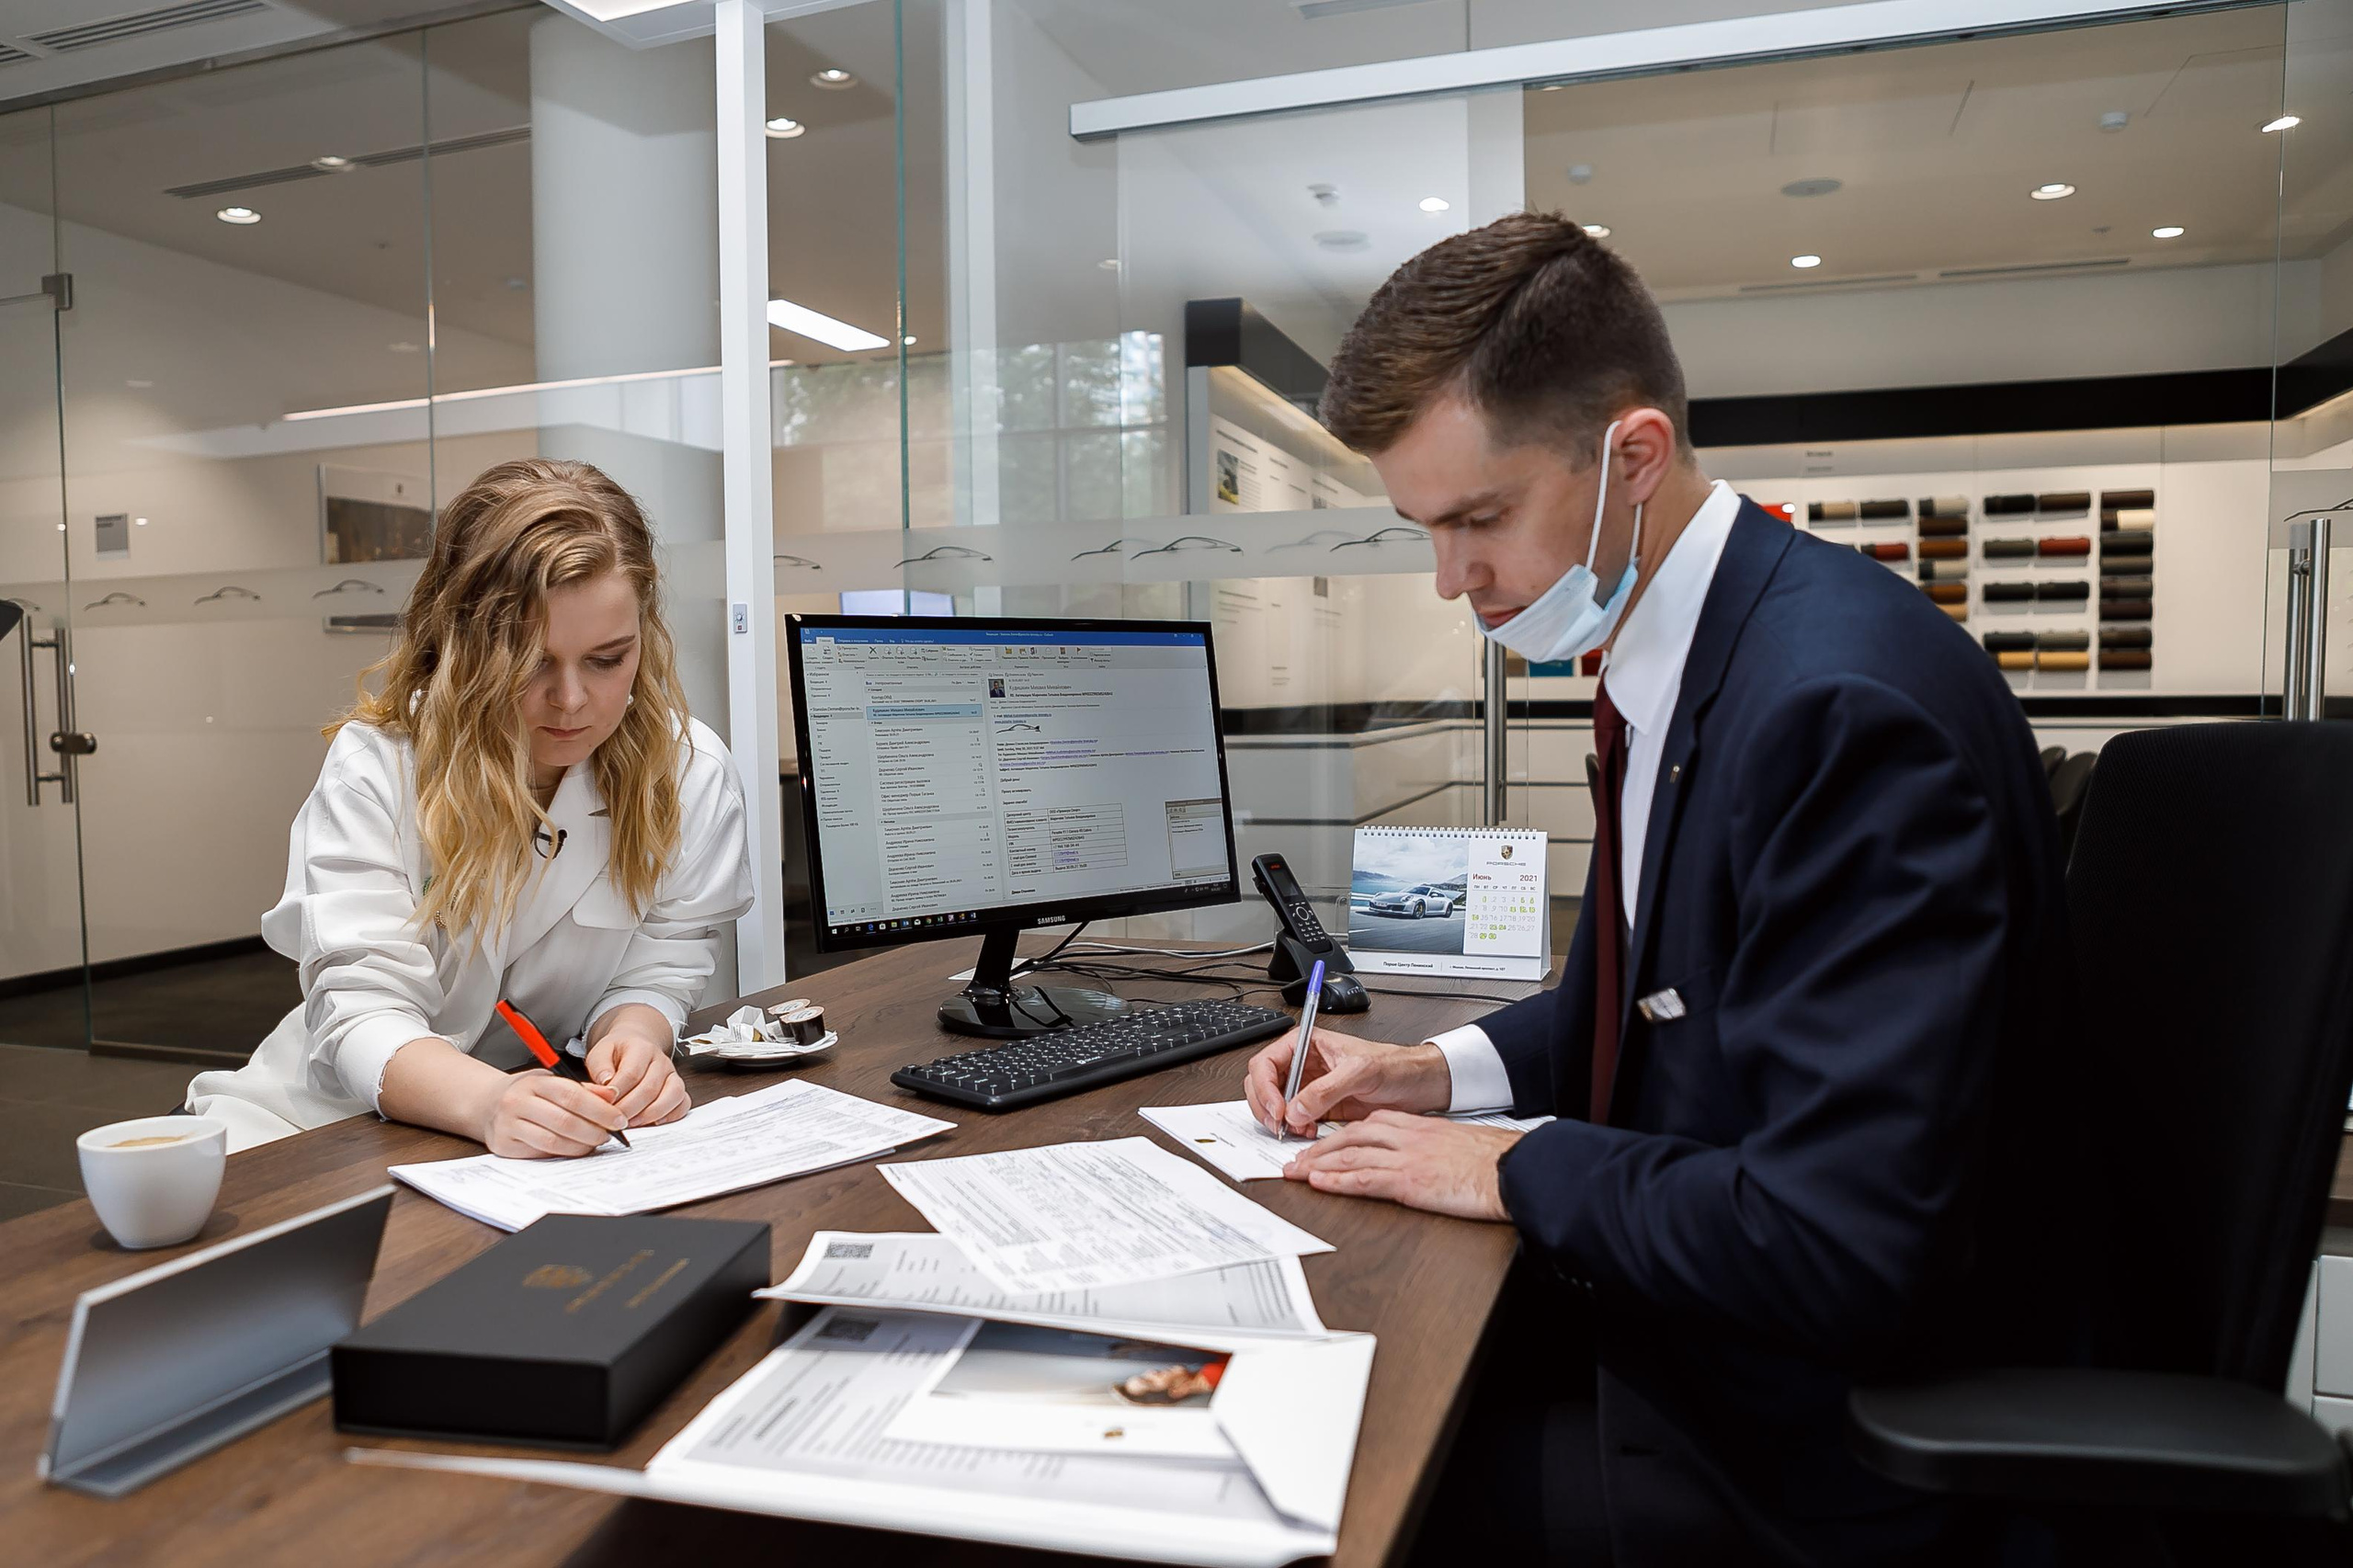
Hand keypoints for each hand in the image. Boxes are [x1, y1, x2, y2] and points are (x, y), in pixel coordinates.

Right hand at [480, 1070, 629, 1157]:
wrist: (488, 1104)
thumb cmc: (528, 1092)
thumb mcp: (552, 1081)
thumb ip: (583, 1089)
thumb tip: (612, 1096)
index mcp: (534, 1082)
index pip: (573, 1095)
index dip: (600, 1110)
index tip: (619, 1120)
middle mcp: (517, 1102)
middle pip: (564, 1121)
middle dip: (594, 1131)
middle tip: (609, 1135)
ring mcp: (508, 1125)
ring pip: (553, 1142)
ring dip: (581, 1146)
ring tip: (594, 1143)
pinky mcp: (504, 1146)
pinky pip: (540, 1154)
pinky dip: (563, 1153)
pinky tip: (574, 1149)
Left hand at [584, 1022, 689, 1128]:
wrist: (634, 1047)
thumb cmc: (617, 1054)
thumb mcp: (600, 1054)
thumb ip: (600, 1068)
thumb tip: (606, 1086)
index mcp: (641, 1048)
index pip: (632, 1072)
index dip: (618, 1092)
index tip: (605, 1104)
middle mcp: (660, 1061)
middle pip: (650, 1088)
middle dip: (630, 1108)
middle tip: (614, 1119)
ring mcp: (672, 1075)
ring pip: (672, 1095)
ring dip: (651, 1114)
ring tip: (632, 1123)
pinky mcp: (678, 1088)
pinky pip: (683, 1103)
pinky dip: (671, 1116)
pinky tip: (654, 1122)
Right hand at [1244, 1027, 1450, 1137]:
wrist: (1417, 1086)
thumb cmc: (1394, 1066)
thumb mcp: (1360, 1072)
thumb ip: (1326, 1089)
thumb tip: (1296, 1109)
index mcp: (1306, 1045)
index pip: (1266, 1063)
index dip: (1265, 1087)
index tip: (1277, 1109)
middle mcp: (1303, 1065)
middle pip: (1262, 1085)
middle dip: (1266, 1107)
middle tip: (1280, 1125)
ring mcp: (1309, 1088)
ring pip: (1274, 1105)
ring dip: (1280, 1121)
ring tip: (1298, 1129)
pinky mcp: (1318, 1108)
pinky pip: (1294, 1120)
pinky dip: (1295, 1130)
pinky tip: (1309, 1132)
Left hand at [1283, 1110, 1523, 1220]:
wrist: (1514, 1167)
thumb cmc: (1491, 1162)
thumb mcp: (1454, 1148)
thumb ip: (1431, 1150)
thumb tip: (1422, 1163)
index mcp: (1416, 1127)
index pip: (1367, 1127)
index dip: (1338, 1137)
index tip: (1321, 1147)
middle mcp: (1406, 1137)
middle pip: (1350, 1137)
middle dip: (1318, 1150)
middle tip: (1295, 1162)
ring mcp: (1405, 1157)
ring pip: (1350, 1155)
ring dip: (1317, 1165)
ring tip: (1294, 1173)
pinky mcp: (1409, 1180)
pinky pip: (1364, 1178)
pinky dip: (1337, 1180)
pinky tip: (1319, 1183)